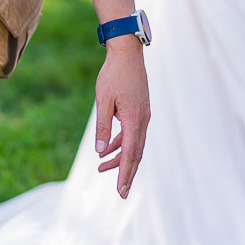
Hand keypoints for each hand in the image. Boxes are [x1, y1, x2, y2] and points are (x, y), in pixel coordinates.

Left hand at [92, 37, 150, 198]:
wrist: (128, 53)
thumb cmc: (113, 74)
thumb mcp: (103, 101)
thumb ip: (103, 126)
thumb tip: (101, 151)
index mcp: (134, 120)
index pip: (130, 154)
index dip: (125, 173)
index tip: (121, 191)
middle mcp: (143, 120)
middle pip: (136, 154)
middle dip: (127, 173)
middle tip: (120, 192)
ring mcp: (143, 115)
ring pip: (134, 145)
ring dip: (121, 158)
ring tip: (101, 167)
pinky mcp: (140, 111)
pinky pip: (132, 134)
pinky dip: (121, 143)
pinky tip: (108, 148)